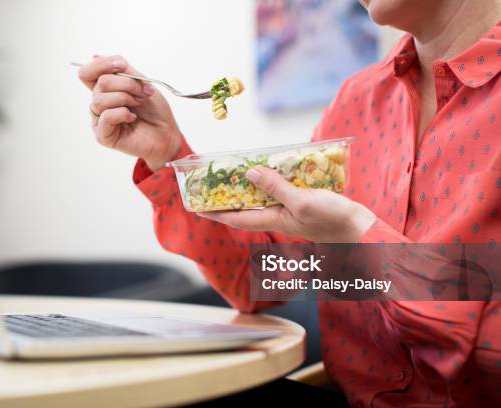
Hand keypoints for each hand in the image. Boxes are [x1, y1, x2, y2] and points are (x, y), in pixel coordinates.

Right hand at [78, 55, 182, 169]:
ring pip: (100, 99)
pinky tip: (132, 118)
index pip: (88, 73)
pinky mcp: (103, 136)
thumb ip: (123, 70)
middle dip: (126, 84)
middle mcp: (100, 104)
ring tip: (138, 104)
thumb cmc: (155, 111)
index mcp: (106, 90)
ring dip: (125, 98)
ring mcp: (100, 120)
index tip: (121, 65)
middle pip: (100, 83)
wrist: (166, 133)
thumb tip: (97, 56)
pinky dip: (122, 113)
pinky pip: (105, 117)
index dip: (101, 64)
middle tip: (142, 93)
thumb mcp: (142, 83)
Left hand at [199, 166, 376, 242]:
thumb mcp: (302, 202)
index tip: (198, 207)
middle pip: (247, 208)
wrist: (362, 230)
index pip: (237, 218)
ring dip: (249, 188)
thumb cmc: (333, 220)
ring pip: (263, 198)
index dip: (216, 213)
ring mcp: (291, 210)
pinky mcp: (304, 203)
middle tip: (213, 185)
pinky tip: (272, 169)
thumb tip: (249, 174)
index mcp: (274, 219)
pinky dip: (272, 181)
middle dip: (228, 199)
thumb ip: (276, 188)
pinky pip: (281, 191)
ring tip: (235, 173)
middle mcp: (279, 216)